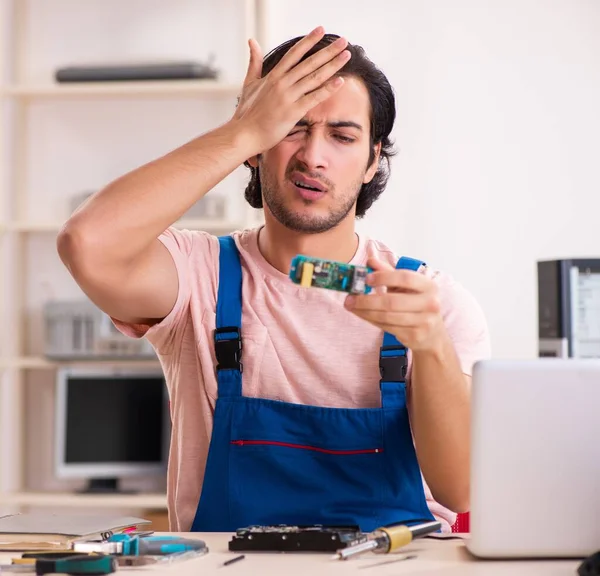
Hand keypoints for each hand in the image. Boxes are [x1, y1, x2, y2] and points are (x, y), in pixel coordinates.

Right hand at [231, 27, 350, 153]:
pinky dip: (327, 89)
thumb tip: (252, 41)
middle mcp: (282, 83)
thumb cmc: (246, 113)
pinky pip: (314, 98)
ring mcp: (288, 96)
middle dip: (328, 50)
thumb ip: (254, 62)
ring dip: (332, 65)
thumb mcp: (249, 83)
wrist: (244, 134)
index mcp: (273, 76)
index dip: (309, 41)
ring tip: (346, 55)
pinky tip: (340, 81)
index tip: (321, 30)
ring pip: (314, 77)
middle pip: (309, 62)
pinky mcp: (293, 112)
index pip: (294, 53)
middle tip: (343, 40)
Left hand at [344, 258, 445, 352]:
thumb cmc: (417, 304)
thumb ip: (389, 273)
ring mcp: (424, 322)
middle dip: (367, 300)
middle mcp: (430, 303)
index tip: (365, 278)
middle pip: (392, 301)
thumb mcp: (406, 287)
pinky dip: (371, 320)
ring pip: (386, 316)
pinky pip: (387, 327)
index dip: (383, 277)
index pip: (404, 278)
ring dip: (364, 311)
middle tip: (349, 298)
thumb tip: (370, 261)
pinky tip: (361, 314)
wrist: (432, 334)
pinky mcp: (414, 336)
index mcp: (429, 286)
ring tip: (351, 306)